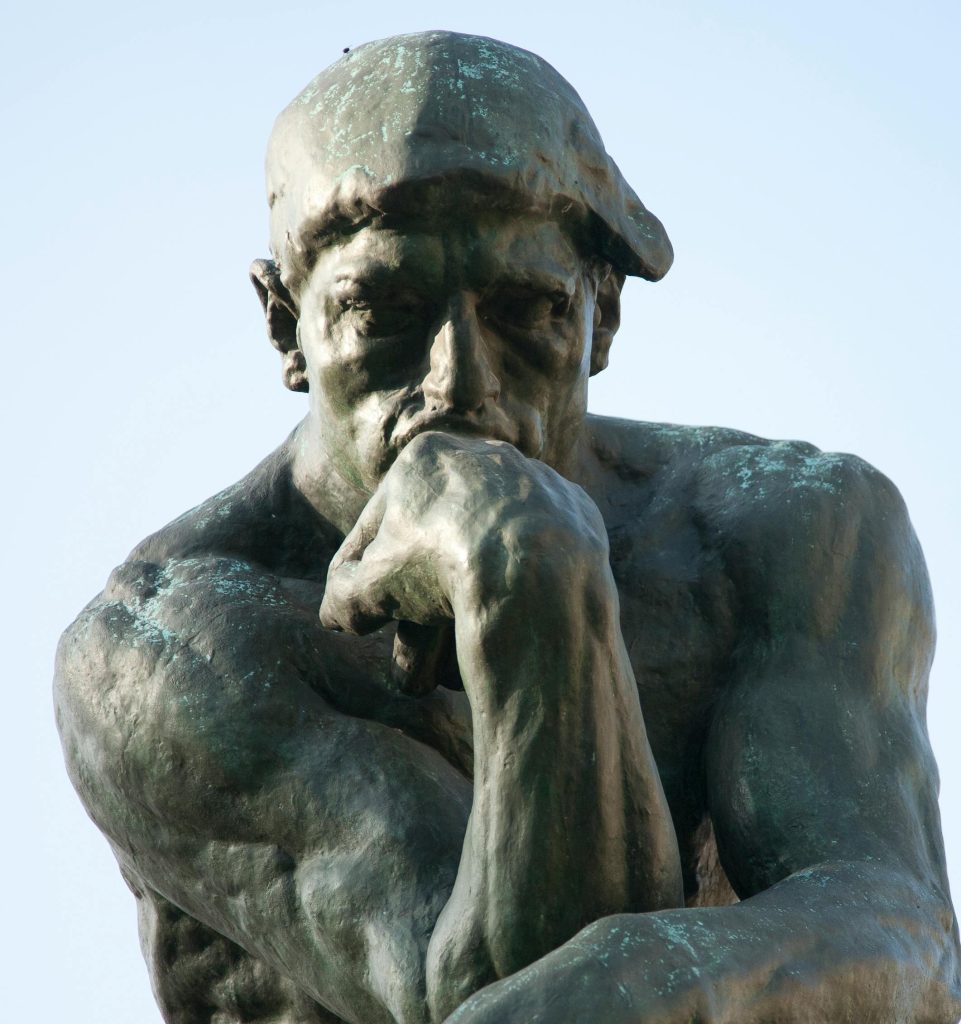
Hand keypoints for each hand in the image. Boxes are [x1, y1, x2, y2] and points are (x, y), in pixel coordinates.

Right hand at [319, 430, 608, 693]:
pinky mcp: (577, 516)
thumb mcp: (370, 587)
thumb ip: (344, 596)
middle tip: (412, 665)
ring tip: (451, 677)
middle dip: (419, 614)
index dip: (358, 577)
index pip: (376, 526)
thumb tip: (334, 614)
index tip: (356, 615)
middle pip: (438, 544)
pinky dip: (519, 592)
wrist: (534, 571)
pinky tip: (506, 632)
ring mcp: (536, 483)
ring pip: (488, 555)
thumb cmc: (440, 565)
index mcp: (426, 457)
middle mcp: (484, 457)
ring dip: (465, 612)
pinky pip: (536, 559)